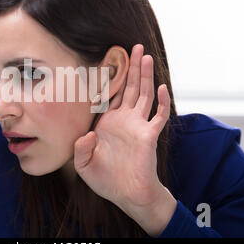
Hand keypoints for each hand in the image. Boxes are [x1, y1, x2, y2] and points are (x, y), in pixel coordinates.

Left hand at [73, 44, 175, 234]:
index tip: (109, 58)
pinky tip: (162, 87)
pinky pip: (159, 116)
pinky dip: (162, 102)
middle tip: (134, 47)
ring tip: (146, 56)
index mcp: (107, 122)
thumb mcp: (84, 164)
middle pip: (129, 88)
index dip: (111, 78)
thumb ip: (80, 149)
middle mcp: (124, 120)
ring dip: (145, 76)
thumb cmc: (105, 180)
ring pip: (143, 95)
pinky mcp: (150, 136)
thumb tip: (87, 135)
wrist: (126, 195)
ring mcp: (138, 126)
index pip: (110, 94)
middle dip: (131, 68)